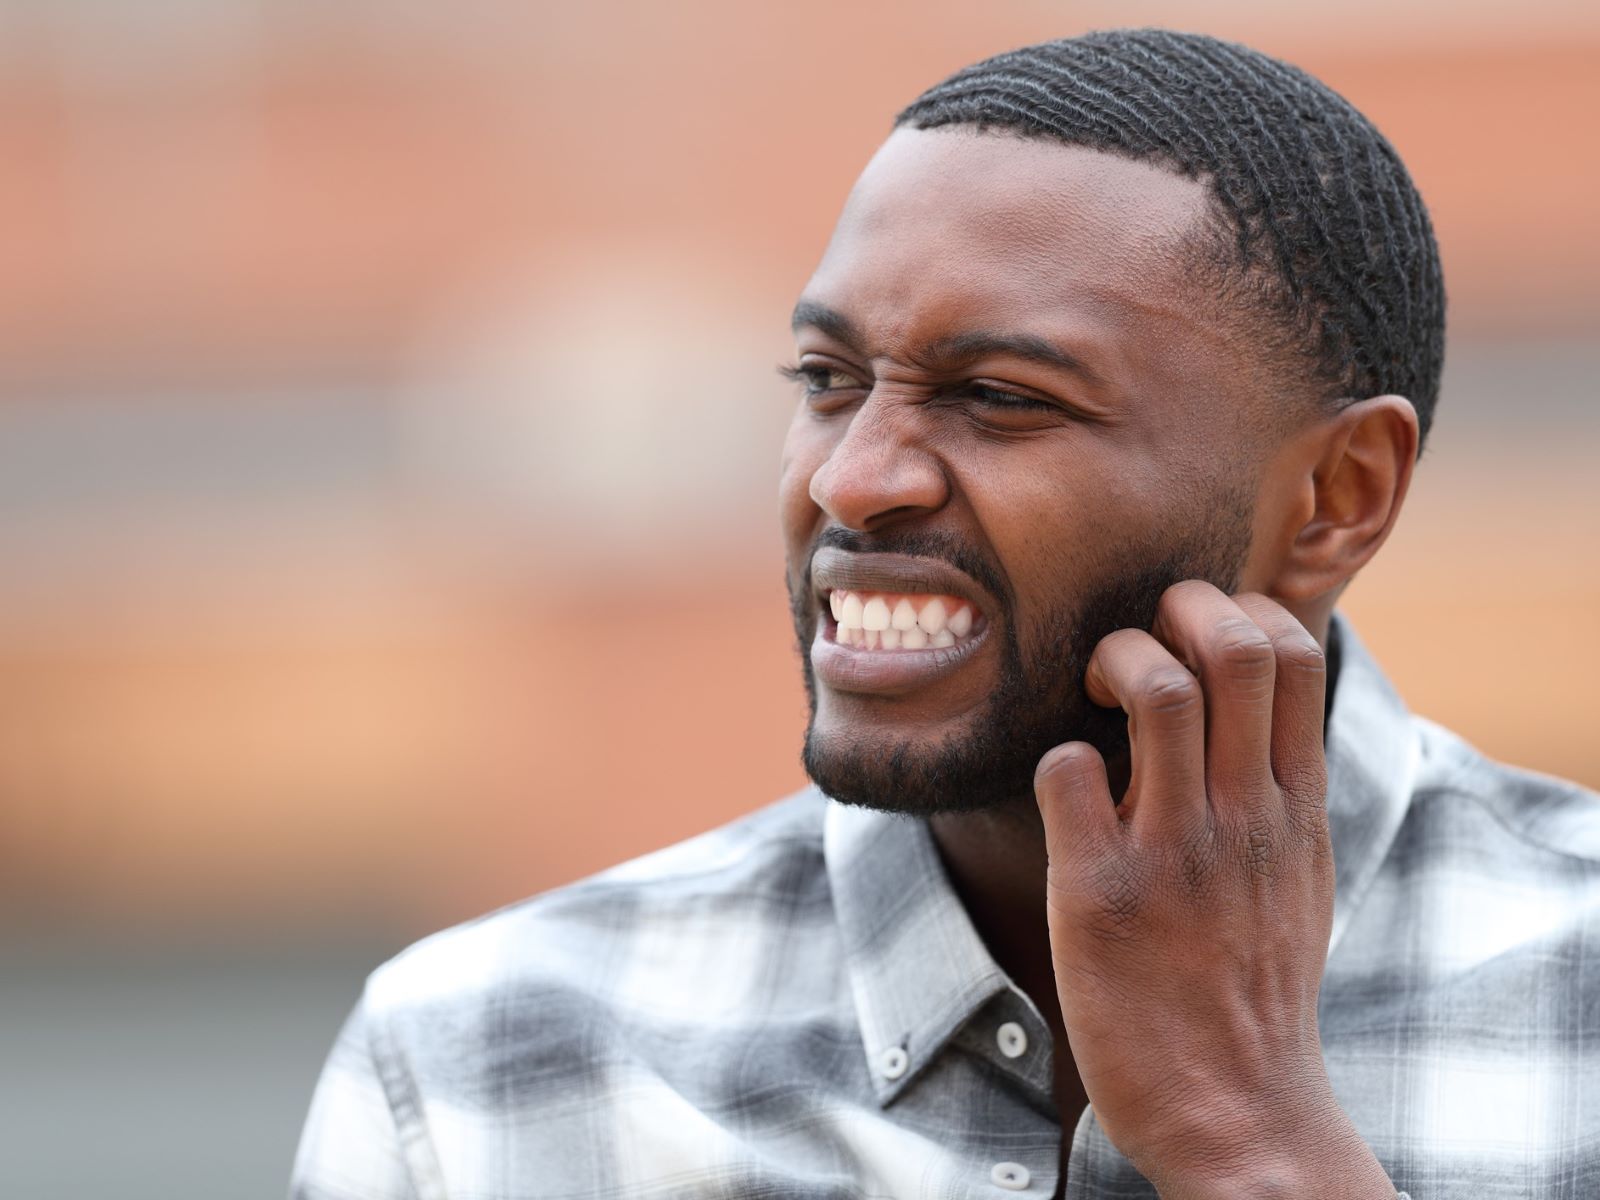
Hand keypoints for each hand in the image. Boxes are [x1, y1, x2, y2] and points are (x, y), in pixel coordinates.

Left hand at [1033, 582, 1392, 1197]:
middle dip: (1175, 605)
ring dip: (1111, 661)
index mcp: (1296, 804)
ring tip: (1094, 697)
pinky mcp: (1099, 893)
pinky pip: (1065, 769)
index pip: (1293, 650)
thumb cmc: (1257, 986)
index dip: (1239, 608)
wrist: (1237, 1113)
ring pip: (1153, 687)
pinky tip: (1066, 796)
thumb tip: (1258, 711)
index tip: (1199, 634)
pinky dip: (1056, 760)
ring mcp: (1173, 850)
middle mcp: (1244, 814)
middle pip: (1232, 643)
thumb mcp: (1301, 875)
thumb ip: (1282, 788)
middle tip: (1138, 642)